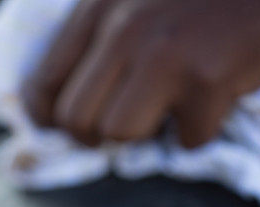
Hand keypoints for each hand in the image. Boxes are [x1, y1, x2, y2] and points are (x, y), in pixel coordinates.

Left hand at [23, 0, 259, 148]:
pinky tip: (216, 97)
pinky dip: (202, 130)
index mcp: (99, 6)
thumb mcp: (136, 1)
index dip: (50, 122)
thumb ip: (98, 43)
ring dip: (147, 134)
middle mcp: (124, 25)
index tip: (66, 131)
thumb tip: (59, 113)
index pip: (43, 86)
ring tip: (170, 106)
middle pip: (76, 121)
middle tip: (128, 122)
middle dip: (99, 136)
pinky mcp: (207, 79)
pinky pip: (185, 140)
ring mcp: (165, 52)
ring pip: (119, 134)